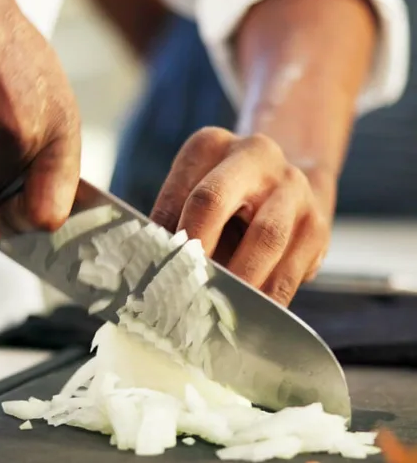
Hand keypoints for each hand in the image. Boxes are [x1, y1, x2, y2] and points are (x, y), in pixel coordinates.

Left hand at [150, 128, 332, 305]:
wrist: (284, 184)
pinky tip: (250, 317)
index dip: (167, 235)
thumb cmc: (225, 197)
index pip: (178, 191)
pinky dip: (268, 298)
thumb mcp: (194, 191)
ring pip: (264, 238)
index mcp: (211, 145)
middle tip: (181, 287)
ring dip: (236, 280)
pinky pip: (291, 270)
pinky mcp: (316, 225)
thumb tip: (146, 268)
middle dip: (194, 247)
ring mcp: (292, 188)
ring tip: (214, 310)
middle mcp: (254, 155)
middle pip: (214, 199)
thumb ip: (172, 223)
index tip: (156, 271)